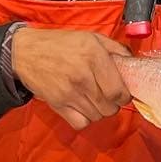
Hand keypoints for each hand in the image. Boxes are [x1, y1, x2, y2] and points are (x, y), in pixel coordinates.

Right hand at [9, 28, 131, 130]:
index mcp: (94, 57)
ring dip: (100, 110)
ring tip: (96, 99)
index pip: (118, 91)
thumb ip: (117, 49)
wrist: (27, 52)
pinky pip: (80, 123)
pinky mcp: (57, 105)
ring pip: (97, 116)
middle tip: (109, 95)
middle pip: (110, 107)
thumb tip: (133, 64)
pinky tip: (84, 107)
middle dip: (114, 104)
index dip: (125, 96)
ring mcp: (69, 94)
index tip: (123, 92)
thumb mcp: (93, 38)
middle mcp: (83, 77)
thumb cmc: (62, 43)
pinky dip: (85, 119)